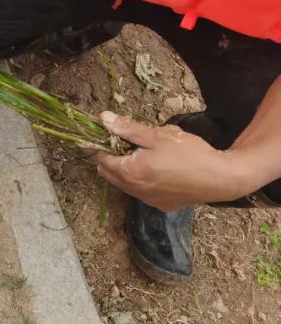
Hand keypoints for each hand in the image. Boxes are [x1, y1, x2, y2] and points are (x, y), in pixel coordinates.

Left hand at [95, 112, 255, 209]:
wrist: (221, 179)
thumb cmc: (190, 154)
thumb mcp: (158, 136)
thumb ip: (128, 128)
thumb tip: (104, 118)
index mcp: (129, 172)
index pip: (101, 159)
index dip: (104, 145)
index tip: (115, 135)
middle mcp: (134, 191)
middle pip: (109, 173)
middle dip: (113, 158)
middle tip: (129, 143)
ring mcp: (148, 201)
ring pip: (125, 184)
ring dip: (127, 170)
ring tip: (146, 155)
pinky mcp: (162, 205)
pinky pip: (143, 192)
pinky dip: (143, 181)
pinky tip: (160, 170)